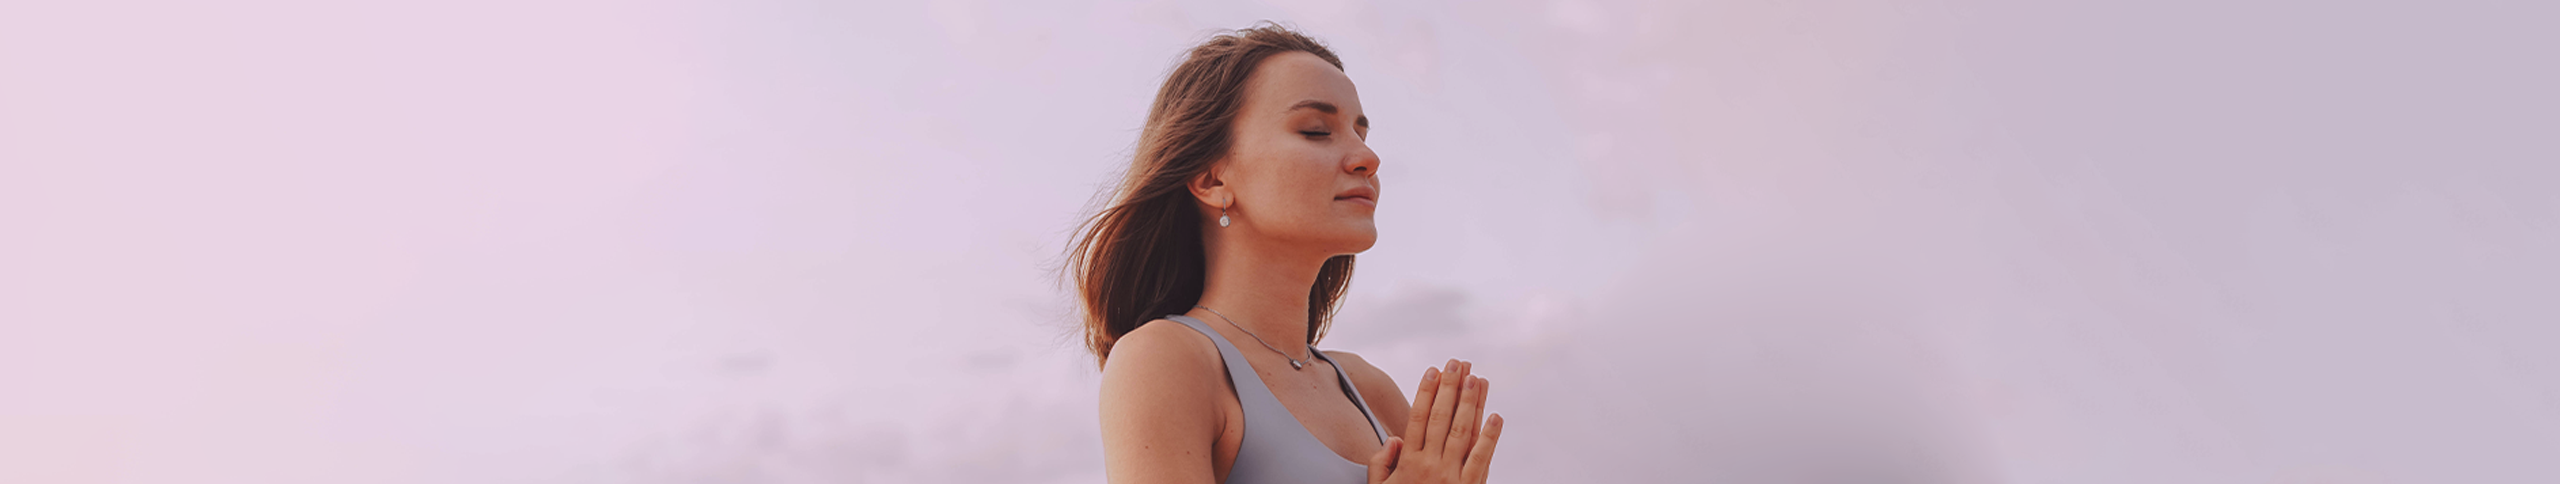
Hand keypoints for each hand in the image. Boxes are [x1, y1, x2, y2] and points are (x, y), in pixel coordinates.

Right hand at [1367, 359, 1502, 483]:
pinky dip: (1490, 437)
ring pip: (1463, 432)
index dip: (1426, 392)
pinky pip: (1482, 459)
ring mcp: (1451, 477)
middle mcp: (1430, 466)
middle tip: (1458, 362)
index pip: (1417, 419)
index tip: (1433, 370)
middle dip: (1450, 388)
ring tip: (1477, 378)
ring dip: (1471, 403)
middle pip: (1442, 418)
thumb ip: (1381, 464)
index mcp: (1408, 463)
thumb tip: (1395, 438)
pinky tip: (1496, 416)